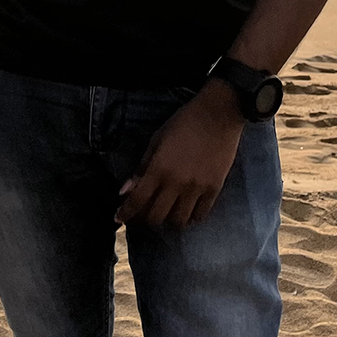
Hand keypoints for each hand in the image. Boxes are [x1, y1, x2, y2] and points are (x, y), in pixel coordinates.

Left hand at [117, 79, 244, 228]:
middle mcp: (176, 183)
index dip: (125, 213)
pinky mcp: (214, 190)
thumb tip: (125, 190)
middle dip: (145, 219)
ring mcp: (197, 189)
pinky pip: (200, 216)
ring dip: (168, 220)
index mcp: (159, 169)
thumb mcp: (157, 140)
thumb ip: (142, 167)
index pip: (137, 200)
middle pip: (156, 217)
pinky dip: (190, 217)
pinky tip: (186, 211)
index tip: (119, 218)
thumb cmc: (183, 123)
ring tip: (166, 212)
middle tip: (143, 213)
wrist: (218, 115)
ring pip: (178, 221)